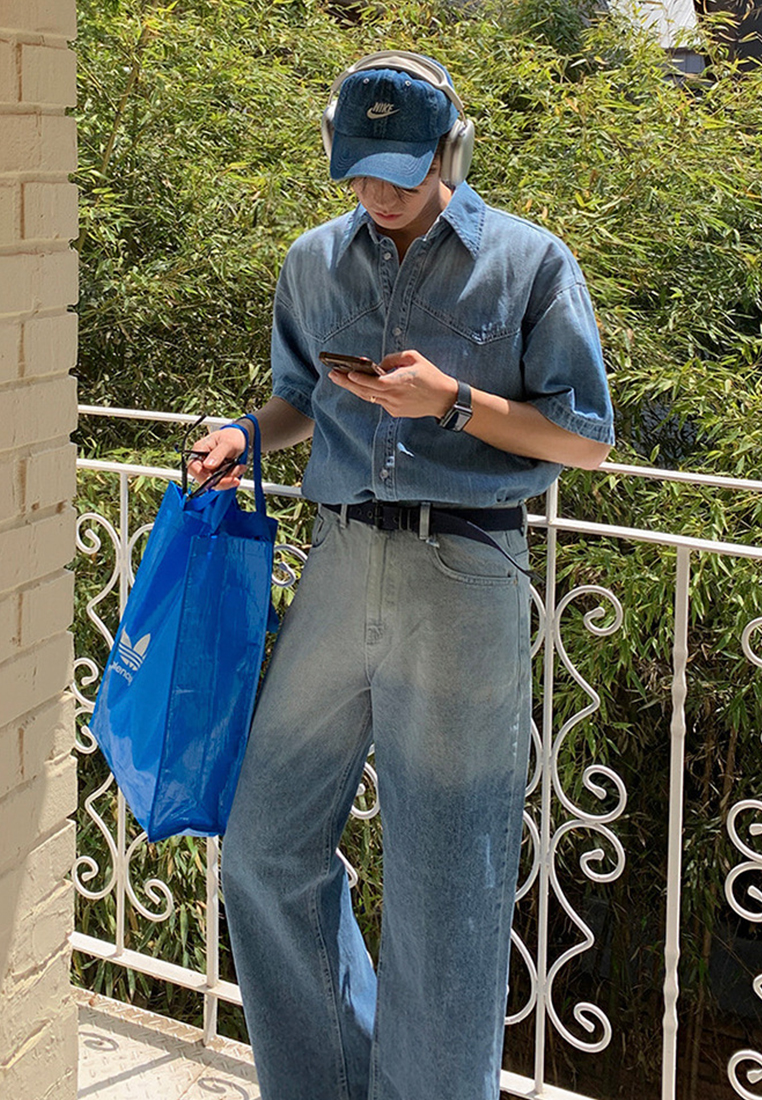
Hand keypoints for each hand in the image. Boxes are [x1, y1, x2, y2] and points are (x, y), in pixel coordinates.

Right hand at [186, 426, 247, 491]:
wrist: (240, 439)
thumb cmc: (232, 436)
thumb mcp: (227, 443)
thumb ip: (218, 454)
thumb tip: (207, 465)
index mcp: (198, 450)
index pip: (193, 467)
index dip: (203, 476)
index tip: (217, 479)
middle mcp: (201, 461)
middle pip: (205, 478)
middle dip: (222, 479)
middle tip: (236, 473)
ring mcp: (209, 469)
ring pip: (215, 482)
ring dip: (230, 477)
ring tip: (240, 467)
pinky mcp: (216, 474)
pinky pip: (223, 481)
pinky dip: (232, 477)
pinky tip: (239, 468)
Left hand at [328, 350, 457, 419]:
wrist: (444, 399)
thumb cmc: (430, 375)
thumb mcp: (414, 358)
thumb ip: (393, 359)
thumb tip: (377, 365)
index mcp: (400, 382)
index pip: (375, 382)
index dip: (360, 379)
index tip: (347, 374)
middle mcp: (394, 396)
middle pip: (365, 391)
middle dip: (347, 383)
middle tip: (332, 375)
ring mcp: (393, 406)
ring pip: (369, 397)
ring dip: (354, 388)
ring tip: (340, 379)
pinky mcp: (395, 412)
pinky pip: (379, 401)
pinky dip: (370, 393)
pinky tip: (360, 385)